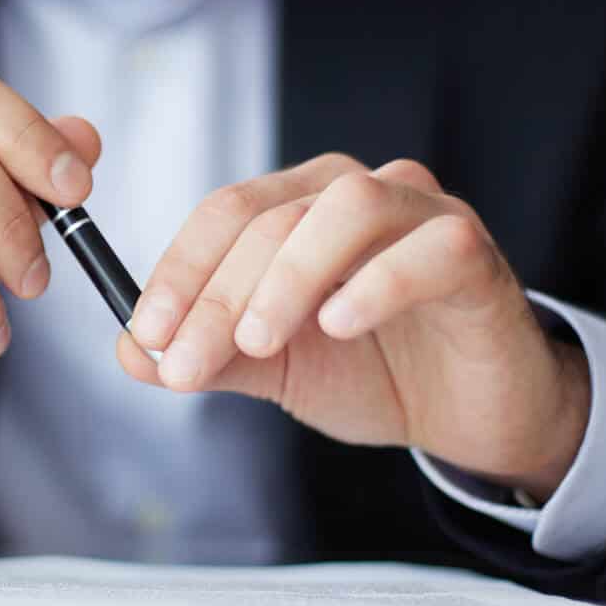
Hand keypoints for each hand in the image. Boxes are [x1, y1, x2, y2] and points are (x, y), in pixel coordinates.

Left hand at [118, 155, 589, 498]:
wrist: (468, 415)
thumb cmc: (377, 372)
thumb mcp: (278, 369)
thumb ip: (212, 354)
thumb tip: (130, 352)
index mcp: (303, 205)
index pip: (226, 214)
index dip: (178, 270)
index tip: (145, 334)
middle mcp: (360, 191)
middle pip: (273, 215)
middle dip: (218, 294)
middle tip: (185, 363)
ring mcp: (423, 214)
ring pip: (347, 206)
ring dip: (288, 276)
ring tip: (260, 343)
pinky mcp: (475, 253)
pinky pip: (429, 248)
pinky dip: (377, 283)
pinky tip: (340, 326)